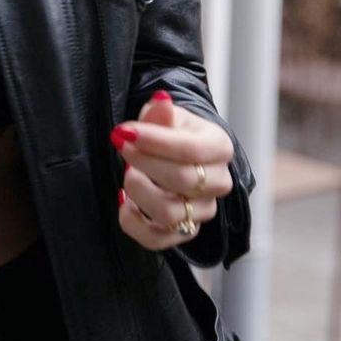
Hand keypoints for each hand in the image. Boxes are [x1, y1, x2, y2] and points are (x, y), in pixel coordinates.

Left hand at [111, 92, 233, 251]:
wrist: (177, 155)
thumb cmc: (172, 133)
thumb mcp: (166, 116)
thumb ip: (161, 113)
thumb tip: (160, 101)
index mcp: (219, 147)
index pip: (190, 149)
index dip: (154, 142)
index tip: (123, 131)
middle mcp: (218, 182)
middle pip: (182, 180)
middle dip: (143, 162)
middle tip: (121, 146)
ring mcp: (203, 211)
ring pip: (170, 213)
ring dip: (139, 191)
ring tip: (128, 173)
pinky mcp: (184, 232)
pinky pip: (156, 240)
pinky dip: (133, 222)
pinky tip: (125, 201)